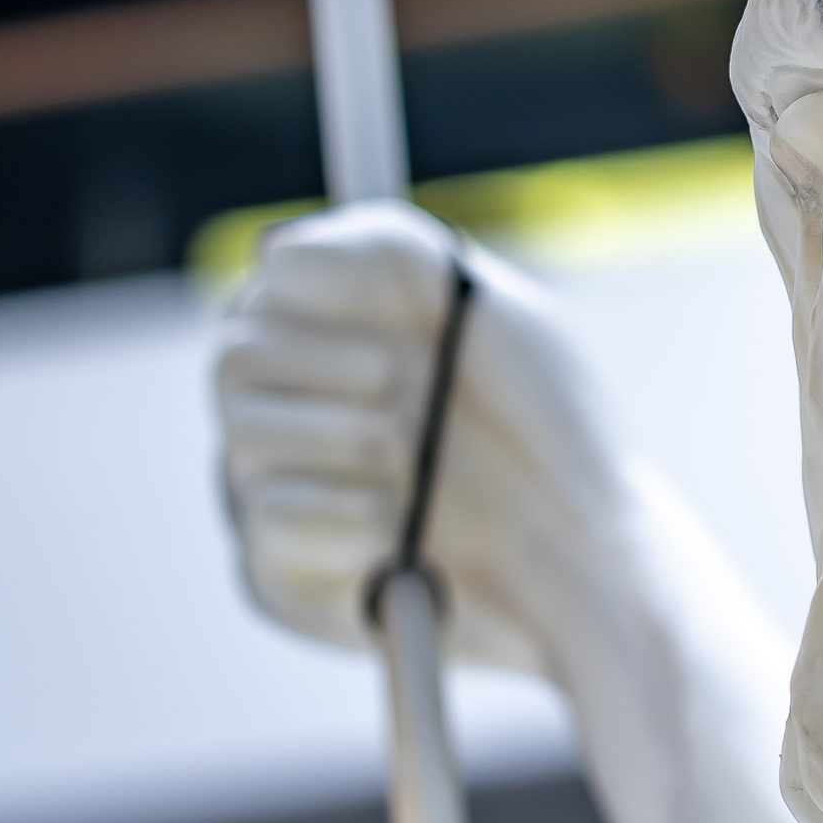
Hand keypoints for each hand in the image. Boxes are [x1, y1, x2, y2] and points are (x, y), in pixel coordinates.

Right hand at [215, 201, 626, 666]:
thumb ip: (388, 253)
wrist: (588, 547)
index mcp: (342, 333)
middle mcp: (302, 407)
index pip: (263, 292)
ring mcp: (288, 488)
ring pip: (243, 439)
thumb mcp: (491, 308)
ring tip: (413, 463)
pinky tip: (394, 531)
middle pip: (234, 361)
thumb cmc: (549, 422)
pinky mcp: (285, 569)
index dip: (307, 295)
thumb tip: (271, 254)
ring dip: (337, 440)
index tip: (383, 315)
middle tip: (398, 384)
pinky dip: (334, 517)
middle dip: (320, 367)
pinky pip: (265, 525)